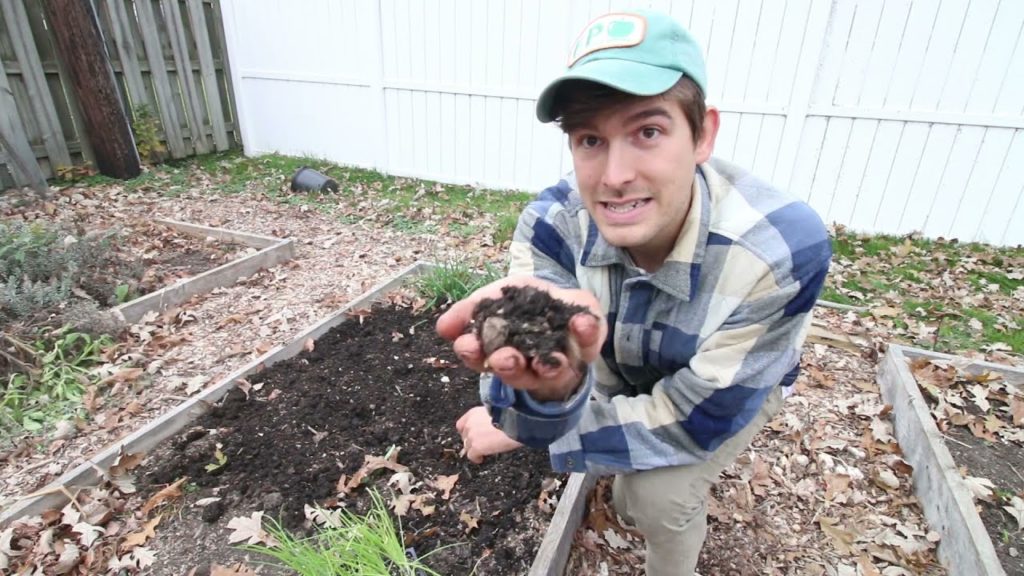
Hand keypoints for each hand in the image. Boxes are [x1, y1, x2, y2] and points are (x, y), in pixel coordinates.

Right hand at [436, 275, 605, 401]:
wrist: (563, 306)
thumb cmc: (522, 306)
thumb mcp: (493, 298)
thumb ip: (468, 311)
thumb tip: (442, 327)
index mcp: (500, 353)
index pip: (480, 359)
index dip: (472, 354)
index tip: (468, 346)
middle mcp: (529, 365)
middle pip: (516, 373)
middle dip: (509, 366)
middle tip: (503, 359)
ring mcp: (560, 360)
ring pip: (551, 370)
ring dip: (548, 365)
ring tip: (549, 359)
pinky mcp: (587, 348)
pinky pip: (589, 344)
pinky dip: (586, 332)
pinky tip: (582, 322)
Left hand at [456, 406, 522, 462]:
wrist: (516, 422)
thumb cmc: (512, 416)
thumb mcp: (495, 412)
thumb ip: (487, 418)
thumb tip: (488, 426)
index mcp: (474, 413)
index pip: (462, 424)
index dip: (467, 432)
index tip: (472, 435)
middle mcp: (470, 423)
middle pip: (465, 436)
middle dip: (471, 441)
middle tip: (480, 444)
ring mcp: (472, 435)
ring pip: (467, 446)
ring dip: (474, 449)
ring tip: (482, 452)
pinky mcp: (476, 447)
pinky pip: (471, 456)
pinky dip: (476, 458)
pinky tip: (481, 459)